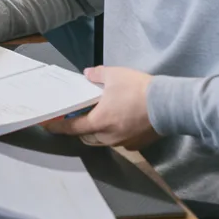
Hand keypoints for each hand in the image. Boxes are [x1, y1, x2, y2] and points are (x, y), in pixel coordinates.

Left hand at [43, 66, 159, 149]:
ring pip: (103, 140)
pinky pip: (119, 141)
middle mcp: (108, 136)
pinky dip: (115, 133)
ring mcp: (123, 142)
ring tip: (99, 117)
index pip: (71, 128)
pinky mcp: (137, 144)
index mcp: (98, 122)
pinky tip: (120, 121)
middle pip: (86, 137)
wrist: (169, 104)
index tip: (49, 126)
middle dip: (79, 129)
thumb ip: (97, 74)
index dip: (58, 127)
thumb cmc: (138, 90)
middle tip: (77, 117)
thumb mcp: (114, 75)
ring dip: (97, 131)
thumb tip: (88, 74)